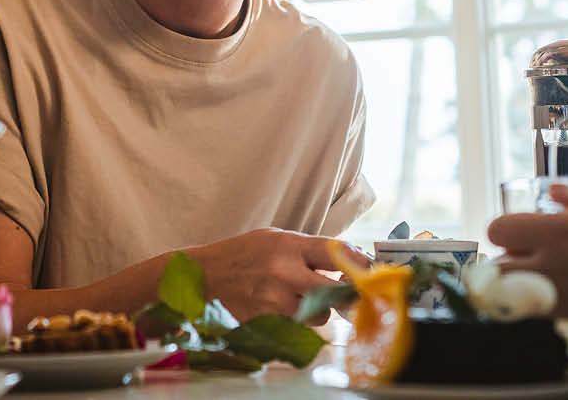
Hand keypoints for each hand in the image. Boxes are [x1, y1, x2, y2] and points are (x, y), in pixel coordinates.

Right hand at [183, 228, 369, 323]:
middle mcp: (283, 273)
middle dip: (343, 295)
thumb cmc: (239, 255)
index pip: (338, 254)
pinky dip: (296, 322)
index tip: (367, 271)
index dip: (359, 264)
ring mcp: (273, 301)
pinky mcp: (265, 322)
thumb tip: (351, 259)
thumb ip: (309, 249)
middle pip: (337, 292)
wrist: (200, 277)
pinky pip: (297, 328)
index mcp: (287, 246)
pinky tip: (280, 309)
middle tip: (343, 293)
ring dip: (316, 310)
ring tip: (297, 299)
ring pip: (318, 315)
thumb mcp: (273, 239)